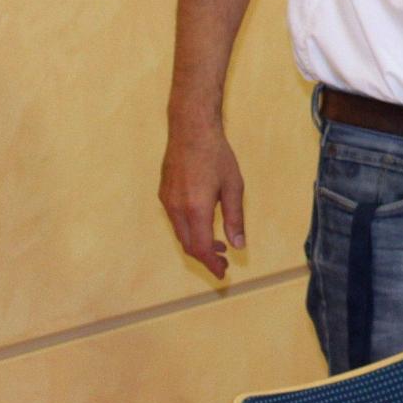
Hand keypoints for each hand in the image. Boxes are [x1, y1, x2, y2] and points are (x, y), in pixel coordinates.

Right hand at [159, 129, 245, 278]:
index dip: (211, 264)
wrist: (191, 129)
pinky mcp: (164, 193)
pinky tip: (203, 224)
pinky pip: (175, 220)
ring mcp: (167, 201)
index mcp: (196, 209)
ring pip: (180, 233)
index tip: (223, 272)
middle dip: (205, 257)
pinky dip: (189, 229)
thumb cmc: (217, 155)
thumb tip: (238, 245)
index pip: (200, 248)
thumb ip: (235, 218)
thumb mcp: (234, 187)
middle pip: (188, 244)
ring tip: (218, 245)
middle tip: (224, 261)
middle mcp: (177, 208)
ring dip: (197, 243)